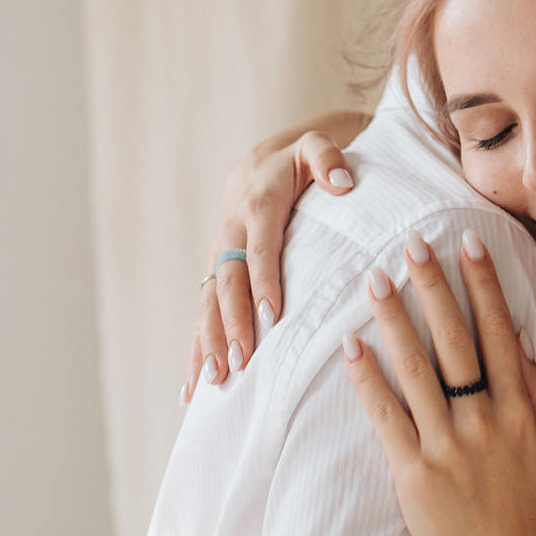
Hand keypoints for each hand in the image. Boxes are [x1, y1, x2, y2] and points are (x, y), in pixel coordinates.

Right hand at [183, 117, 363, 398]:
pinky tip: (192, 389)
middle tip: (241, 360)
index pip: (260, 248)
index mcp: (257, 205)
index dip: (262, 280)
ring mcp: (218, 257)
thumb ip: (328, 159)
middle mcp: (230, 233)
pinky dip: (195, 350)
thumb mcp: (317, 146)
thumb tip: (343, 183)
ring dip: (208, 342)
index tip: (269, 315)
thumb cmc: (299, 160)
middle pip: (227, 282)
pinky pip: (202, 314)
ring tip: (215, 381)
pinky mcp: (214, 276)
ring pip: (208, 303)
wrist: (261, 163)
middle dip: (231, 322)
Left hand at [344, 232, 535, 535]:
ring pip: (416, 368)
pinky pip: (386, 415)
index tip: (467, 243)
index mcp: (517, 409)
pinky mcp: (412, 472)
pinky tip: (352, 347)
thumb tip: (516, 340)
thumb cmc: (525, 508)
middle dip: (433, 285)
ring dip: (395, 318)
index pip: (497, 331)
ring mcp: (446, 445)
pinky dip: (368, 379)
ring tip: (375, 280)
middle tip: (412, 243)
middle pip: (455, 338)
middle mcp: (483, 419)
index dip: (482, 284)